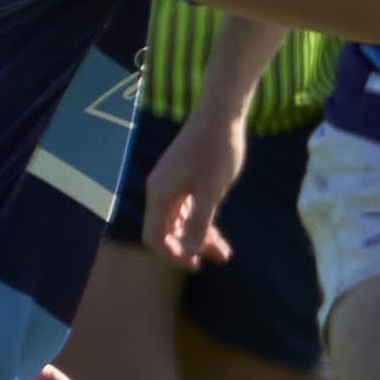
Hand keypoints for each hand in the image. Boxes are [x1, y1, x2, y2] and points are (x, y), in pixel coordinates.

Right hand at [140, 114, 247, 269]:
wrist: (221, 114)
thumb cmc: (217, 150)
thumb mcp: (212, 189)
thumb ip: (200, 221)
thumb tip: (190, 250)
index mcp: (160, 194)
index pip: (155, 236)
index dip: (172, 254)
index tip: (196, 264)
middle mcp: (160, 190)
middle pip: (168, 230)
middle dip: (191, 247)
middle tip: (221, 258)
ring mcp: (171, 183)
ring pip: (179, 219)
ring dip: (199, 236)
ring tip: (225, 252)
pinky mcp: (183, 177)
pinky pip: (186, 207)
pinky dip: (200, 220)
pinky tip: (218, 231)